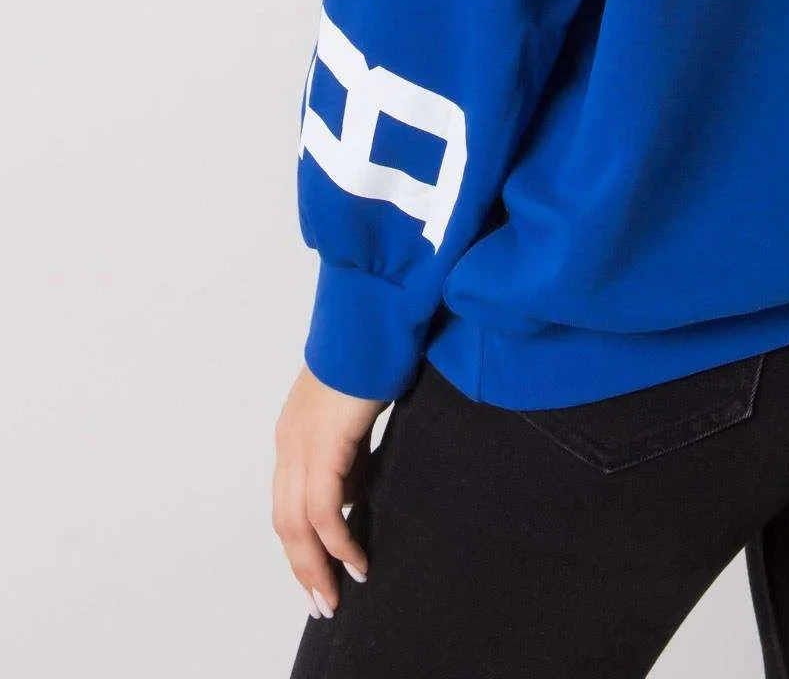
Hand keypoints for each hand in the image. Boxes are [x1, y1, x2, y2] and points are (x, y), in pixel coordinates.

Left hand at [272, 363, 388, 617]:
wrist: (375, 316)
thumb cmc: (374, 352)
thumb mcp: (356, 414)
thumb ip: (349, 454)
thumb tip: (350, 498)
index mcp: (294, 432)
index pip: (288, 502)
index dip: (302, 543)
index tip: (321, 572)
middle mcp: (289, 441)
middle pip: (284, 522)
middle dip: (303, 567)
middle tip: (323, 601)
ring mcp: (301, 443)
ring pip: (296, 525)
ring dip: (315, 566)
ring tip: (336, 595)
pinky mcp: (323, 444)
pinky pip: (322, 511)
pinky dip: (338, 542)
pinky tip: (356, 560)